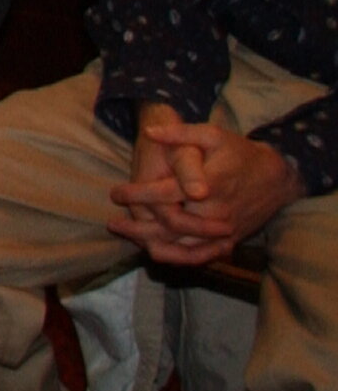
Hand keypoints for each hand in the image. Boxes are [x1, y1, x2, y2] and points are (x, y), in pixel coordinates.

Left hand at [111, 106, 299, 265]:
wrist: (276, 176)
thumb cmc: (240, 153)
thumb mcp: (212, 134)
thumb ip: (180, 133)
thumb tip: (149, 132)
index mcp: (210, 185)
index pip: (165, 195)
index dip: (137, 195)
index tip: (115, 193)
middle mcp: (217, 212)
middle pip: (170, 226)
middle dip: (138, 226)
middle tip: (113, 222)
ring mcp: (224, 230)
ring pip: (183, 246)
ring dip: (151, 244)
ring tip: (126, 236)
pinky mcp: (230, 241)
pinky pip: (201, 256)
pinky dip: (177, 258)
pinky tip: (154, 250)